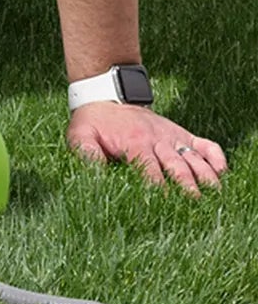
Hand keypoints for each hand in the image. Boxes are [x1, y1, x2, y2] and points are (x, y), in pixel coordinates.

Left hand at [67, 104, 227, 196]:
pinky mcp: (181, 134)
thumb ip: (86, 154)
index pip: (149, 170)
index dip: (157, 189)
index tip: (164, 206)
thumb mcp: (80, 136)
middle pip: (177, 167)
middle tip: (196, 206)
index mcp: (134, 143)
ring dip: (205, 176)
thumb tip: (94, 175)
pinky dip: (215, 157)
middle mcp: (158, 140)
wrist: (107, 96)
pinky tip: (222, 172)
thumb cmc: (93, 122)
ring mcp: (172, 137)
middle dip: (187, 186)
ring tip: (214, 195)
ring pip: (194, 158)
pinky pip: (204, 144)